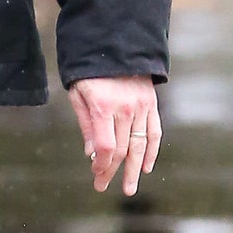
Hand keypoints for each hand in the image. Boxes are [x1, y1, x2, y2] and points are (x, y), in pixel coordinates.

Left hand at [68, 76, 161, 196]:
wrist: (115, 43)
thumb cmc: (90, 70)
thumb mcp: (78, 93)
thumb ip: (86, 124)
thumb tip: (90, 153)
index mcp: (103, 106)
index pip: (105, 146)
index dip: (101, 164)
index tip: (95, 175)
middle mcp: (125, 108)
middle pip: (121, 149)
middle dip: (111, 171)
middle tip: (103, 187)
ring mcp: (141, 106)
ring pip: (140, 145)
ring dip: (135, 169)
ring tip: (129, 188)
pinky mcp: (151, 103)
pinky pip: (154, 132)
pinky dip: (152, 151)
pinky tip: (147, 167)